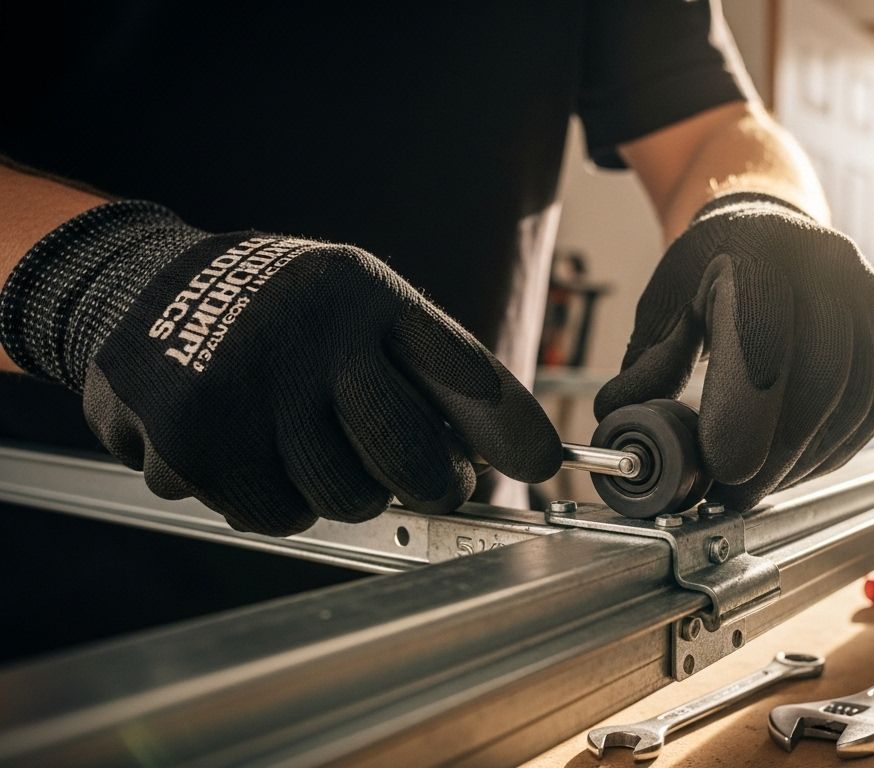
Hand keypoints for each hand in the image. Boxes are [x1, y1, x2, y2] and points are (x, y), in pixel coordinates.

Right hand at [0, 201, 560, 534]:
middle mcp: (312, 333)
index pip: (464, 373)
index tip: (543, 464)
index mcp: (364, 294)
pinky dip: (263, 498)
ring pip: (340, 503)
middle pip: (408, 464)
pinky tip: (243, 447)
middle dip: (424, 486)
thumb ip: (429, 371)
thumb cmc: (279, 313)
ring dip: (330, 491)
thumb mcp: (359, 306)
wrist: (137, 289)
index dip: (511, 430)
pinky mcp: (194, 436)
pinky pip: (268, 515)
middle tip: (417, 482)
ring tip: (300, 441)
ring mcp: (251, 385)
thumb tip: (524, 454)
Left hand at [595, 193, 873, 510]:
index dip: (744, 418)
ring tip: (763, 485)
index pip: (762, 345)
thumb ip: (647, 364)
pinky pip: (871, 408)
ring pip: (852, 403)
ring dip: (806, 460)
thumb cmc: (712, 265)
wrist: (772, 225)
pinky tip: (798, 465)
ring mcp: (868, 306)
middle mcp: (829, 275)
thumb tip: (619, 419)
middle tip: (736, 496)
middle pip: (817, 383)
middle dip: (777, 456)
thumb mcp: (666, 302)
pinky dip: (834, 449)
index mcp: (763, 257)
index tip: (718, 470)